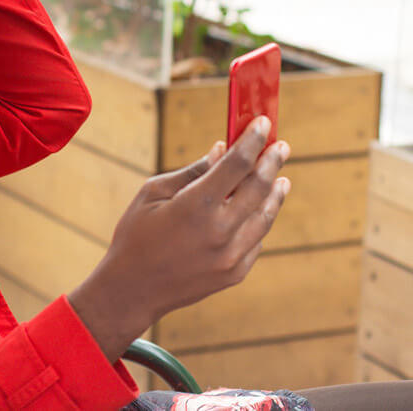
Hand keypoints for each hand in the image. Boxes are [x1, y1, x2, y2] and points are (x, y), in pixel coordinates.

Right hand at [68, 117, 291, 360]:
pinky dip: (260, 220)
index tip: (263, 123)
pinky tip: (260, 210)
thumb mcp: (154, 193)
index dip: (253, 140)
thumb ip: (193, 171)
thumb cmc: (136, 235)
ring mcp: (230, 256)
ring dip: (274, 193)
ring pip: (265, 217)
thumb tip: (222, 150)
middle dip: (272, 162)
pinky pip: (256, 241)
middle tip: (281, 147)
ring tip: (281, 178)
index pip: (237, 163)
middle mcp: (220, 231)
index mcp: (197, 205)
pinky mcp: (234, 274)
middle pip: (259, 187)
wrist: (131, 290)